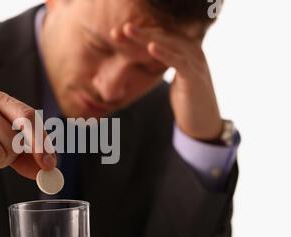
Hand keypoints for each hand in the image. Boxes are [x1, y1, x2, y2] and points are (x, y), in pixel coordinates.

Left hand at [114, 23, 222, 140]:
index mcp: (187, 49)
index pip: (162, 35)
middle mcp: (193, 51)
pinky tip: (150, 47)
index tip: (120, 31)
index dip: (143, 32)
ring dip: (147, 36)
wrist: (203, 121)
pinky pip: (178, 61)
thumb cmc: (187, 98)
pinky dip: (164, 53)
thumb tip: (147, 56)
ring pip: (169, 44)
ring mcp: (196, 62)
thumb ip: (164, 63)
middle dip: (142, 31)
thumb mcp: (174, 75)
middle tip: (122, 28)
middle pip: (164, 35)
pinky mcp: (194, 76)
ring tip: (129, 30)